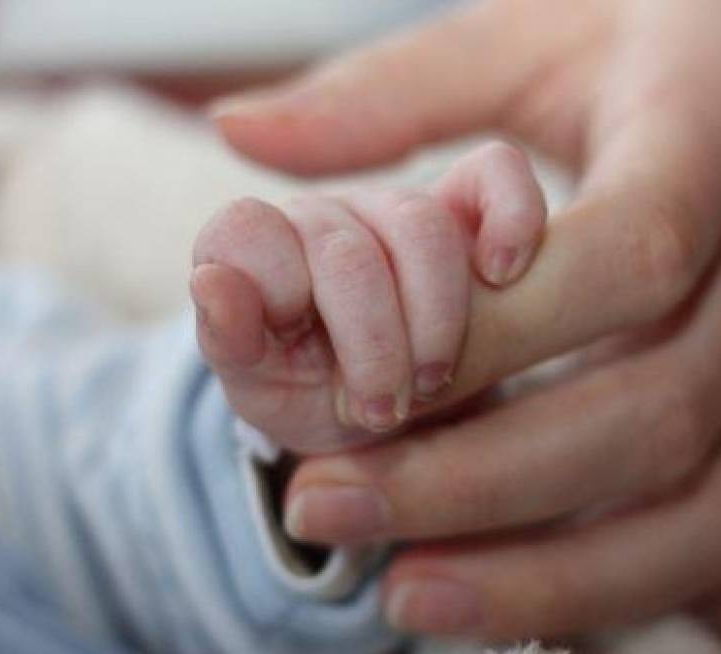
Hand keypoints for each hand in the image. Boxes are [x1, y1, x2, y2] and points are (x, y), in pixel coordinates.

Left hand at [192, 141, 544, 453]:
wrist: (391, 415)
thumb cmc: (316, 395)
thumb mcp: (264, 391)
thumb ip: (232, 339)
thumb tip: (212, 284)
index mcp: (257, 243)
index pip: (246, 229)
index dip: (280, 295)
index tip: (309, 366)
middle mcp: (325, 213)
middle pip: (343, 249)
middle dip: (368, 344)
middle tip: (381, 410)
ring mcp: (399, 207)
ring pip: (420, 224)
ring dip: (434, 318)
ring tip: (434, 381)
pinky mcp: (473, 207)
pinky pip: (498, 170)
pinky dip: (508, 219)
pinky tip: (502, 274)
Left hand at [211, 0, 720, 637]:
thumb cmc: (689, 43)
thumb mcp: (548, 27)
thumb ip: (395, 86)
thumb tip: (239, 137)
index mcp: (712, 137)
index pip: (630, 254)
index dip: (493, 335)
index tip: (355, 386)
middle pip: (654, 412)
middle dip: (482, 484)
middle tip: (329, 508)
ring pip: (714, 507)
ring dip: (565, 575)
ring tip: (413, 595)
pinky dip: (681, 594)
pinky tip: (567, 605)